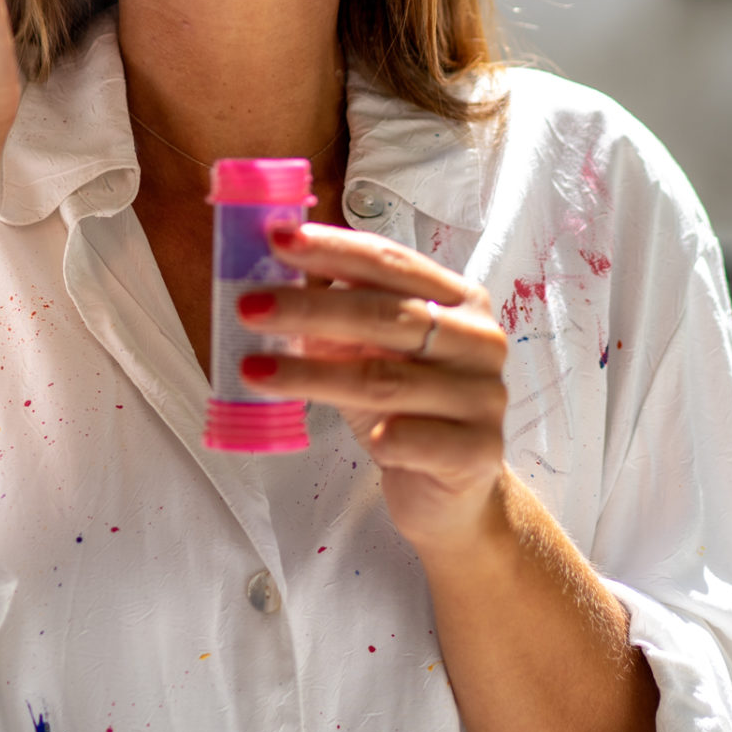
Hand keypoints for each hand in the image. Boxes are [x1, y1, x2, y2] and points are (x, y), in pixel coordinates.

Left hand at [237, 223, 510, 554]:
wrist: (453, 492)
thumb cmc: (406, 409)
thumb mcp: (370, 356)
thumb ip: (337, 322)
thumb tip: (271, 286)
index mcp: (457, 300)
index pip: (391, 264)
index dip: (334, 250)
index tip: (278, 239)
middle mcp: (477, 340)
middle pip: (386, 316)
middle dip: (310, 309)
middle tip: (249, 306)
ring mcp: (481, 396)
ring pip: (386, 379)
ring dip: (313, 374)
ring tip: (254, 370)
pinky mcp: (477, 451)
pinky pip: (420, 438)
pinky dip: (387, 436)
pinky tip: (366, 440)